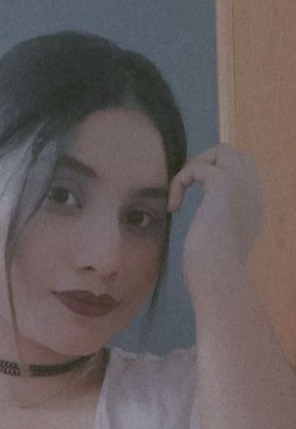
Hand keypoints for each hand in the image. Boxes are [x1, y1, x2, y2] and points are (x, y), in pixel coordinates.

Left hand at [167, 143, 264, 292]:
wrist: (218, 277)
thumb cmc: (213, 271)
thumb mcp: (219, 241)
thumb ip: (219, 221)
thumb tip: (205, 218)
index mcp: (254, 204)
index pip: (240, 172)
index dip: (214, 176)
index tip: (195, 202)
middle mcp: (253, 190)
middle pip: (233, 154)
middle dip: (205, 164)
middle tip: (185, 190)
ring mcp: (242, 185)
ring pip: (221, 151)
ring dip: (195, 166)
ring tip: (179, 194)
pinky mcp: (224, 184)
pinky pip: (197, 167)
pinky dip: (180, 181)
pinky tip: (173, 207)